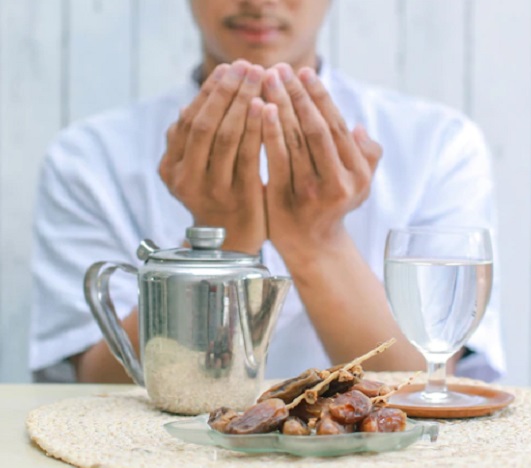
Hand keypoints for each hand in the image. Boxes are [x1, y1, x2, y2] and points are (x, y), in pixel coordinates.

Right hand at [158, 60, 266, 253]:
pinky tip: (267, 108)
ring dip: (242, 103)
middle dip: (226, 91)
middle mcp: (187, 179)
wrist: (234, 246)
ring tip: (259, 78)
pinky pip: (248, 156)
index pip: (188, 121)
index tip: (228, 68)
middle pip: (205, 125)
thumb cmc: (219, 200)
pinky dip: (256, 129)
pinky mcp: (240, 198)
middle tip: (246, 66)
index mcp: (172, 168)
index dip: (209, 92)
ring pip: (225, 137)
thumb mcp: (196, 172)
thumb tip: (188, 105)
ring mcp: (213, 190)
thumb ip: (192, 144)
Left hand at [260, 63, 381, 262]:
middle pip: (316, 129)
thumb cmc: (333, 205)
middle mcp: (338, 183)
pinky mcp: (286, 200)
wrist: (313, 246)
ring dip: (280, 106)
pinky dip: (268, 131)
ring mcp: (311, 193)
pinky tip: (259, 109)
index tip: (305, 72)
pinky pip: (276, 158)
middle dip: (297, 95)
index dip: (321, 97)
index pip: (337, 126)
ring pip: (295, 140)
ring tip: (266, 81)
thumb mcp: (360, 184)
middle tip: (280, 69)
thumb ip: (367, 155)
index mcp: (358, 173)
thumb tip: (358, 128)